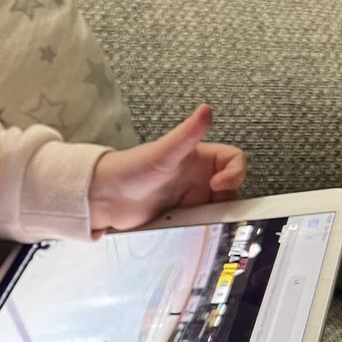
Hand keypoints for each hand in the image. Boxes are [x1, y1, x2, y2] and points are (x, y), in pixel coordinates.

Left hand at [88, 104, 246, 234]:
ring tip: (199, 221)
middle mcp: (200, 179)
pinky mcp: (184, 219)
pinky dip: (203, 230)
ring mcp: (192, 201)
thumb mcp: (163, 152)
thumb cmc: (131, 170)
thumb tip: (205, 111)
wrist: (106, 198)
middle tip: (214, 209)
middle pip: (232, 190)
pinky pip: (204, 226)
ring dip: (216, 218)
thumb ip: (186, 134)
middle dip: (229, 201)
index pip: (234, 161)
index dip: (235, 172)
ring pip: (220, 210)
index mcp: (201, 159)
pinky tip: (192, 230)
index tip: (218, 184)